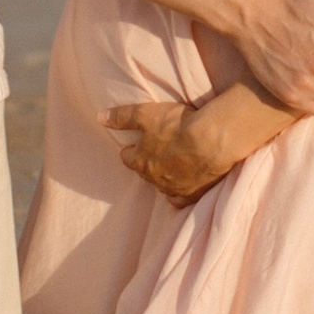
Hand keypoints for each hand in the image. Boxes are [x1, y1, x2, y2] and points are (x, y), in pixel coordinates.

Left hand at [105, 100, 241, 205]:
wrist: (213, 140)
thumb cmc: (178, 125)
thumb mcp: (146, 114)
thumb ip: (122, 117)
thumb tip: (100, 117)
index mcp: (141, 161)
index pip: (128, 158)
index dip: (131, 149)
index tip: (135, 144)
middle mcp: (154, 179)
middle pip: (144, 172)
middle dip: (147, 163)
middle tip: (155, 152)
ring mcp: (173, 189)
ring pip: (161, 185)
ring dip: (163, 176)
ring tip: (171, 166)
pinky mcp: (192, 195)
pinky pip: (180, 200)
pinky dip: (178, 193)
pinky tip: (182, 186)